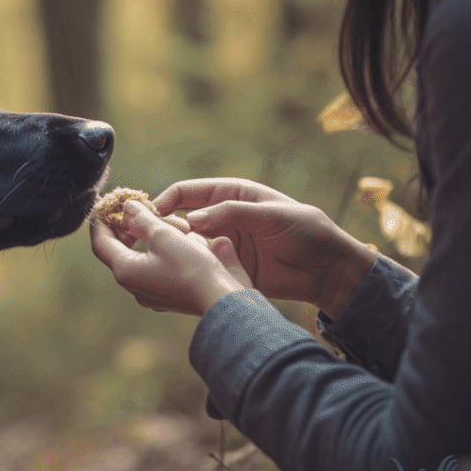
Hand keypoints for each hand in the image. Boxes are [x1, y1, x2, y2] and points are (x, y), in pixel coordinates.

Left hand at [90, 201, 251, 316]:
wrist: (222, 303)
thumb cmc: (192, 268)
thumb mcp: (164, 236)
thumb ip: (142, 219)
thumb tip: (127, 208)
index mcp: (126, 270)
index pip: (101, 243)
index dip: (100, 222)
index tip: (104, 205)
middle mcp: (134, 286)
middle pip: (120, 251)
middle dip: (129, 228)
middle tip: (137, 211)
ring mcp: (150, 294)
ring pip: (142, 259)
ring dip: (150, 239)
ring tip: (169, 224)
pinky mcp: (168, 297)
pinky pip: (158, 269)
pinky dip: (164, 253)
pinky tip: (182, 242)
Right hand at [153, 178, 377, 318]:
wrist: (328, 270)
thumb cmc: (306, 231)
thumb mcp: (272, 215)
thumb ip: (233, 214)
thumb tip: (192, 220)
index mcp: (229, 195)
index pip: (185, 192)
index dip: (164, 201)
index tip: (150, 216)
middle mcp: (219, 218)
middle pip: (177, 219)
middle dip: (158, 227)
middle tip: (142, 241)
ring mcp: (220, 245)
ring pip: (184, 245)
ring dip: (170, 251)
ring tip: (157, 261)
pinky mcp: (225, 269)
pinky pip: (198, 268)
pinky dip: (185, 271)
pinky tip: (176, 278)